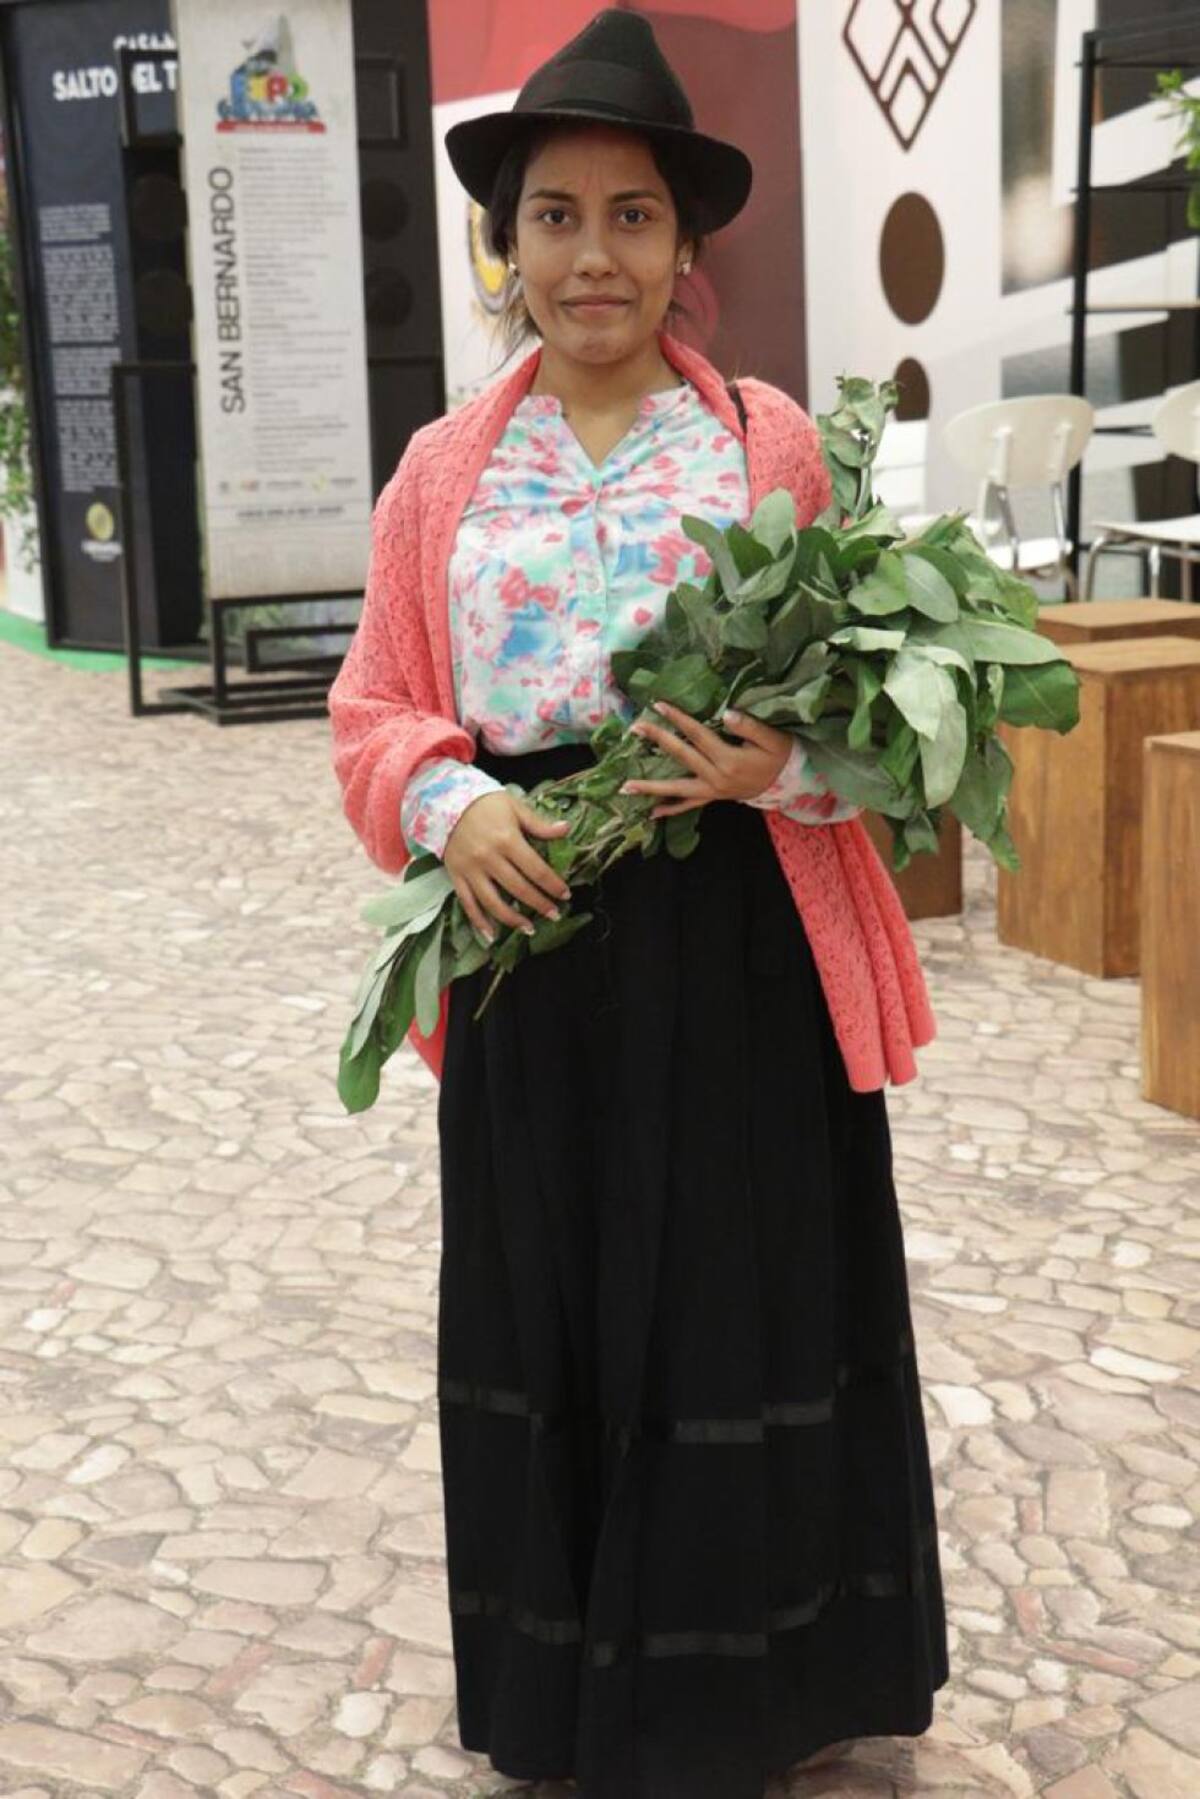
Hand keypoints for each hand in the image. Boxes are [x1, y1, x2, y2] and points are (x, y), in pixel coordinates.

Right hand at [443, 789, 571, 943]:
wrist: (445, 801)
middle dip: (539, 905)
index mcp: (507, 840)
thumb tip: (566, 830)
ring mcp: (471, 870)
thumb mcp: (514, 807)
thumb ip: (539, 824)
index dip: (553, 885)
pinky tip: (492, 935)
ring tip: (530, 929)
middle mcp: (489, 858)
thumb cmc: (485, 804)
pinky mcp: (456, 876)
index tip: (565, 895)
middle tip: (554, 915)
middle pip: (518, 889)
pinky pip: (468, 904)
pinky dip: (480, 922)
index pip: (536, 869)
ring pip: (493, 902)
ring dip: (513, 920)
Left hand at [620, 701, 791, 816]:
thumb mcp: (771, 738)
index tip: (658, 705)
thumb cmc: (779, 755)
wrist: (788, 783)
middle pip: (681, 756)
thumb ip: (749, 726)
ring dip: (650, 788)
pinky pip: (688, 806)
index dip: (678, 719)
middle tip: (635, 728)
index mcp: (729, 759)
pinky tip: (651, 812)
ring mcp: (712, 790)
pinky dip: (670, 809)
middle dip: (657, 741)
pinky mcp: (713, 797)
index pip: (698, 735)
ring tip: (625, 788)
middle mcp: (716, 777)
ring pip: (677, 789)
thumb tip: (726, 713)